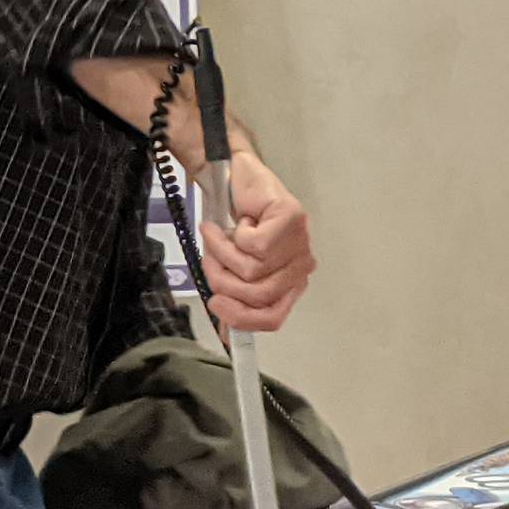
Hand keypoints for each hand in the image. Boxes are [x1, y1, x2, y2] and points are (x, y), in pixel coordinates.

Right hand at [200, 151, 313, 331]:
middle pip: (257, 297)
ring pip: (250, 271)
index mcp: (288, 282)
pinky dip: (231, 234)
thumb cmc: (231, 220)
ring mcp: (299, 243)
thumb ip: (232, 293)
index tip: (216, 306)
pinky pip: (250, 245)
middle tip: (209, 260)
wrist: (232, 176)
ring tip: (214, 235)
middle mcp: (299, 266)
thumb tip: (223, 332)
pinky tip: (237, 219)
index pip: (273, 317)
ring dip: (220, 252)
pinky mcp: (291, 220)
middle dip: (222, 281)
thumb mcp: (230, 264)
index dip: (242, 318)